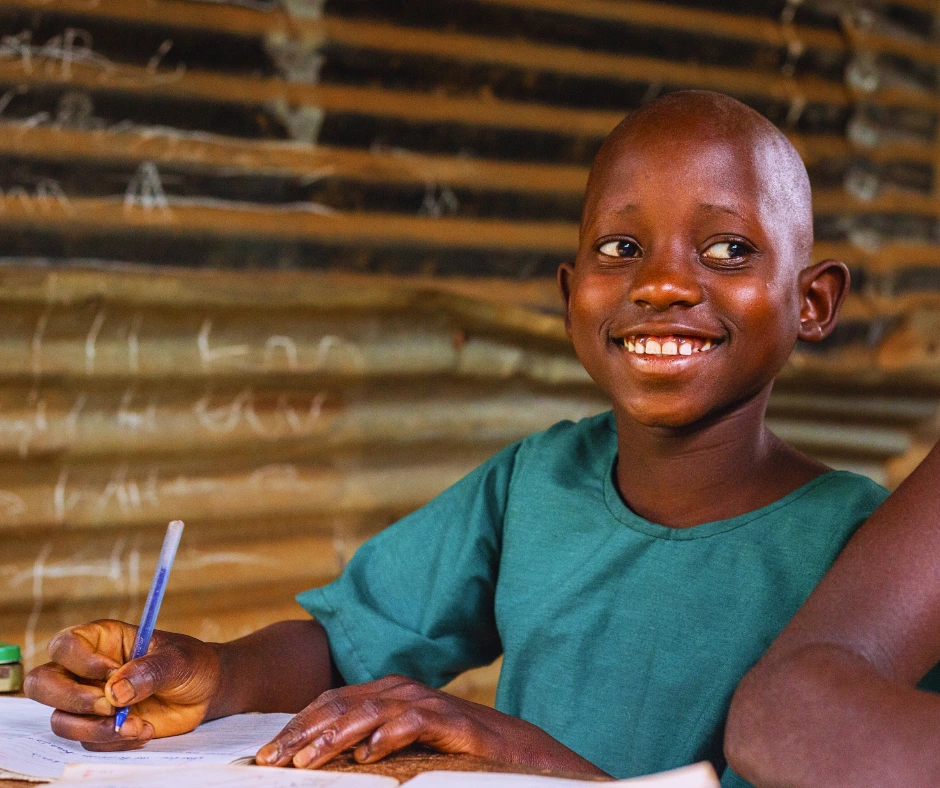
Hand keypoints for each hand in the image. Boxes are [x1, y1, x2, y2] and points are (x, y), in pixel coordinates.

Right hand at [24, 620, 220, 750]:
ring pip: (61, 720)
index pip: (65, 645)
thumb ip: (151, 670)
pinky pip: (88, 742)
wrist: (205, 692)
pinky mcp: (99, 727)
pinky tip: (144, 730)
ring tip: (135, 724)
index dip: (79, 660)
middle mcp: (86, 670)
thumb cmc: (190, 663)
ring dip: (94, 728)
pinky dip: (114, 742)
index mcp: (102, 640)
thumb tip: (116, 690)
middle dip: (70, 699)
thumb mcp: (180, 659)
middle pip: (42, 684)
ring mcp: (89, 701)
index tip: (111, 672)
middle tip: (109, 706)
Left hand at [255, 674, 606, 775]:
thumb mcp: (400, 743)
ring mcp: (424, 702)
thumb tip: (323, 759)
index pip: (329, 703)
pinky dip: (387, 737)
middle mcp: (399, 690)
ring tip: (305, 763)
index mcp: (384, 692)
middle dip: (301, 733)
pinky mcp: (448, 720)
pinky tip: (366, 756)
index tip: (265, 756)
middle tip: (269, 761)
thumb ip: (366, 741)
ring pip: (368, 713)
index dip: (295, 726)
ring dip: (332, 737)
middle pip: (339, 705)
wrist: (513, 746)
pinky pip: (413, 724)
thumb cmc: (450, 746)